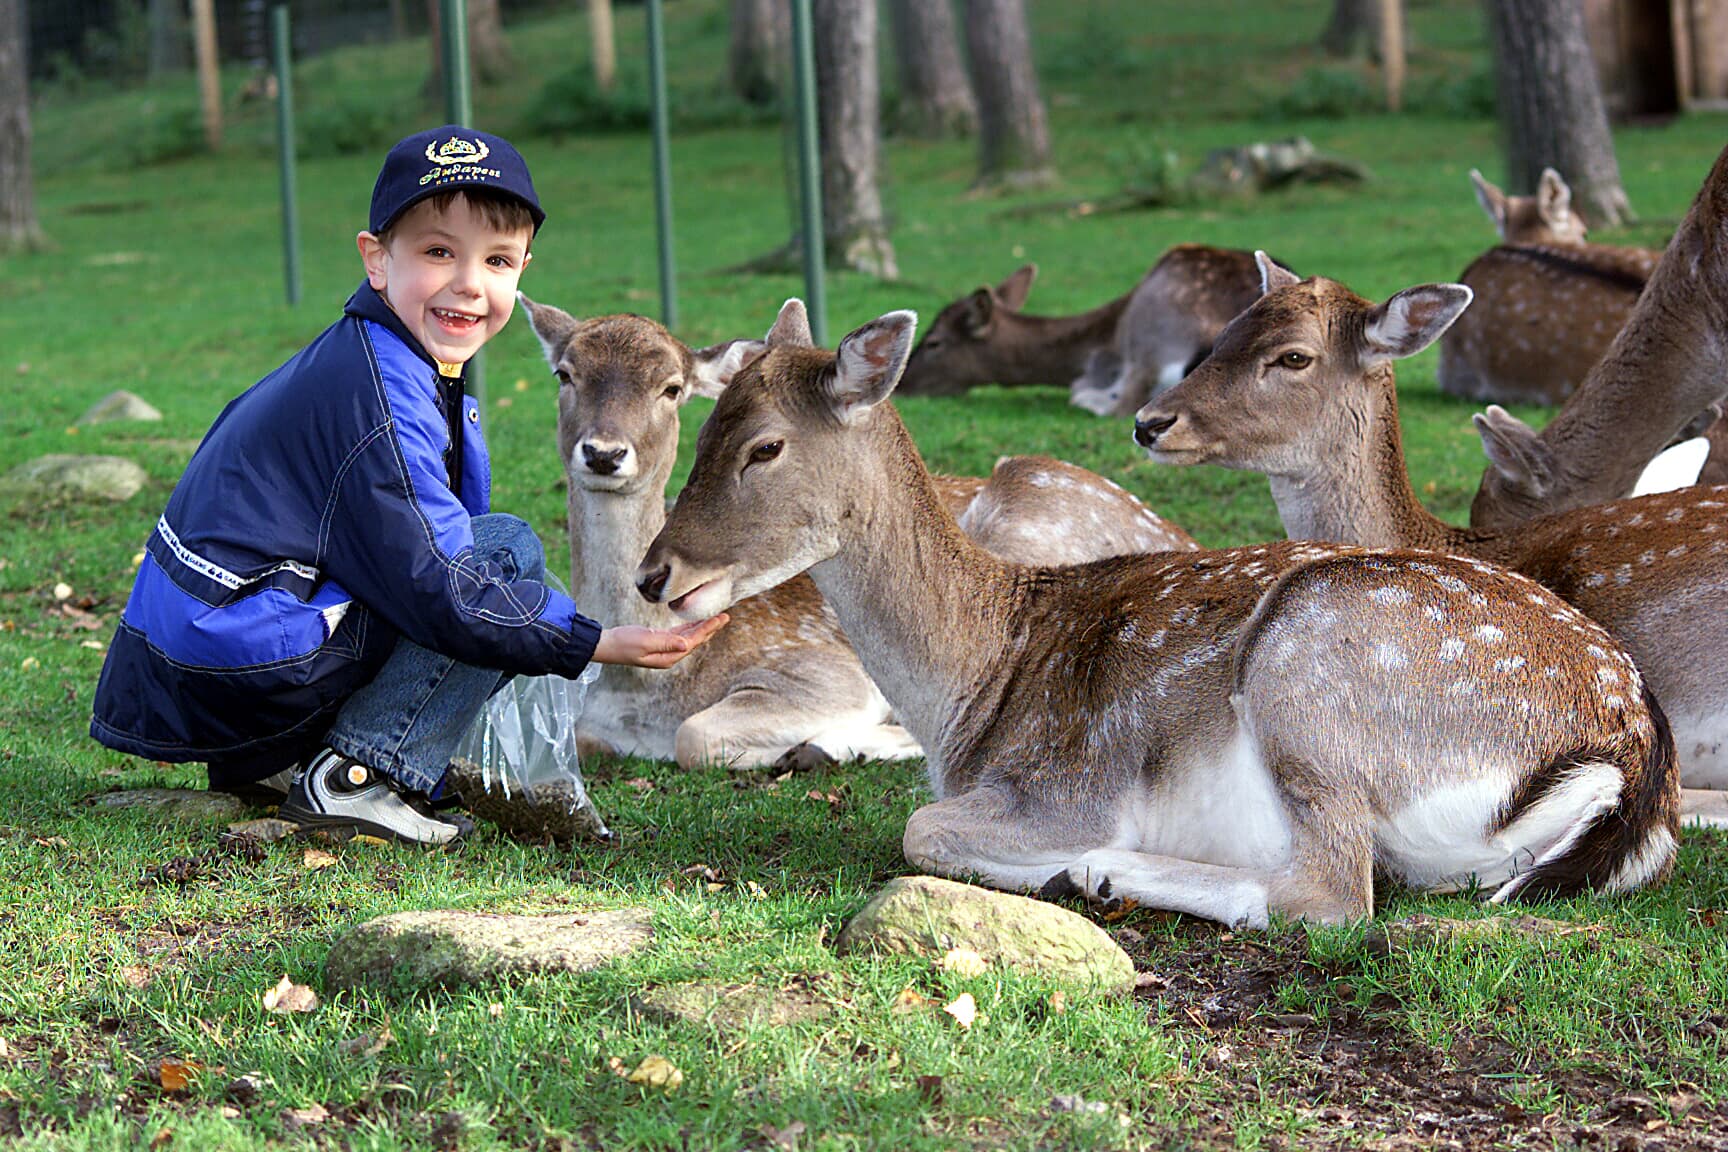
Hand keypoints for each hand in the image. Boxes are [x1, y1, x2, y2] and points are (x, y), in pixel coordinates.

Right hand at [592, 614, 728, 668]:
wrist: (607, 645)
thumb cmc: (624, 643)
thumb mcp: (645, 641)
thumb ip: (666, 642)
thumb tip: (686, 644)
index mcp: (669, 656)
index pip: (694, 641)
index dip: (708, 629)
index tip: (721, 618)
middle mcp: (670, 655)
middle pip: (696, 640)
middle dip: (710, 628)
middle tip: (726, 616)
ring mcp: (665, 649)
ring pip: (689, 636)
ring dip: (702, 626)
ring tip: (715, 617)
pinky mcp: (659, 641)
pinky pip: (679, 634)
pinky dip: (689, 626)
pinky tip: (696, 621)